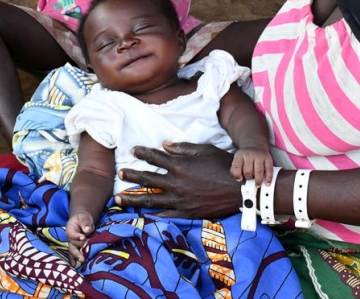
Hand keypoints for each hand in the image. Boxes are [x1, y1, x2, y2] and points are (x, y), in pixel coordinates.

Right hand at [65, 211, 94, 265]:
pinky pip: (73, 254)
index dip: (77, 236)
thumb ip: (85, 223)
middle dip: (78, 248)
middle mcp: (69, 238)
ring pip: (72, 251)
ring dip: (77, 256)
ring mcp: (72, 243)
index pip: (71, 234)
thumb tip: (87, 230)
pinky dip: (74, 260)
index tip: (83, 237)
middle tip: (84, 252)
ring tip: (82, 260)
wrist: (82, 220)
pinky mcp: (76, 247)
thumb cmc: (83, 219)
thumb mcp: (84, 217)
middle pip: (72, 244)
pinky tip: (75, 265)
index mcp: (70, 229)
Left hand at [116, 141, 239, 218]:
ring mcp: (180, 199)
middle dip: (131, 175)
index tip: (133, 151)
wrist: (240, 190)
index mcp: (180, 165)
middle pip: (147, 178)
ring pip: (150, 198)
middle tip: (120, 173)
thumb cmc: (224, 166)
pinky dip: (154, 214)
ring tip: (119, 198)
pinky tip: (144, 215)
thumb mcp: (205, 150)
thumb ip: (183, 148)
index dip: (143, 153)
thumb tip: (165, 144)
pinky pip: (166, 214)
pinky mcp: (186, 212)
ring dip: (133, 198)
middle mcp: (176, 182)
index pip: (155, 157)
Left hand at [230, 148, 274, 185]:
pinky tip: (267, 183)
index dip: (237, 175)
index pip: (236, 167)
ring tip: (257, 185)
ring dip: (258, 180)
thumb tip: (239, 179)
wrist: (255, 145)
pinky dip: (268, 178)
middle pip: (248, 171)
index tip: (240, 180)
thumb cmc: (245, 156)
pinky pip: (269, 170)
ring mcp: (260, 156)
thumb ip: (235, 169)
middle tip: (250, 180)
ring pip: (258, 171)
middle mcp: (250, 155)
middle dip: (248, 178)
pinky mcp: (268, 158)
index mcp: (240, 155)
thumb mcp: (237, 159)